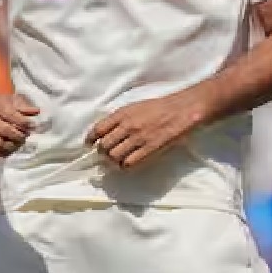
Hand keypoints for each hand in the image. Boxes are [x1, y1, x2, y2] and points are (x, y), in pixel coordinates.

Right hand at [0, 90, 39, 156]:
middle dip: (18, 135)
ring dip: (11, 146)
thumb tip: (37, 112)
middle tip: (25, 135)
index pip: (10, 115)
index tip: (32, 125)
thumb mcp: (11, 98)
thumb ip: (24, 106)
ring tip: (18, 143)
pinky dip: (1, 152)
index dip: (23, 122)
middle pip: (4, 130)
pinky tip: (8, 149)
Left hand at [87, 95, 205, 169]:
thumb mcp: (135, 106)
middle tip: (106, 154)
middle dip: (102, 152)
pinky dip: (125, 166)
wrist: (181, 110)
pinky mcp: (149, 149)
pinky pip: (129, 163)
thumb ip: (119, 117)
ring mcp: (138, 138)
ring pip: (114, 156)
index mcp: (123, 113)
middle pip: (104, 146)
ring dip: (113, 161)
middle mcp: (127, 126)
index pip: (98, 129)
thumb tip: (105, 131)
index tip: (90, 144)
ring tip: (117, 161)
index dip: (91, 139)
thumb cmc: (159, 107)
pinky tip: (128, 164)